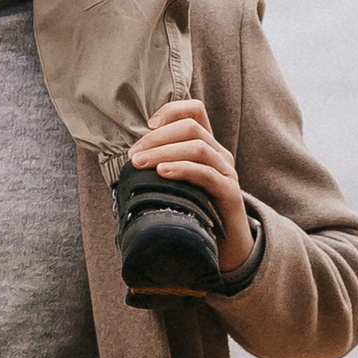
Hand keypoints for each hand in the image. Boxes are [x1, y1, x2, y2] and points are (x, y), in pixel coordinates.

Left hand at [130, 99, 253, 275]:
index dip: (172, 110)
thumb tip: (127, 158)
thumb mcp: (177, 184)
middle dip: (158, 137)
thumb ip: (161, 166)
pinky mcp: (230, 193)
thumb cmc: (195, 212)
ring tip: (140, 163)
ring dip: (164, 152)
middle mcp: (220, 155)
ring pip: (198, 147)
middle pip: (192, 127)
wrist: (225, 247)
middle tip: (133, 154)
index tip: (148, 124)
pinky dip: (182, 169)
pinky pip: (206, 174)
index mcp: (207, 147)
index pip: (196, 111)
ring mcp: (227, 173)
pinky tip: (162, 172)